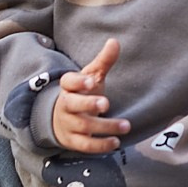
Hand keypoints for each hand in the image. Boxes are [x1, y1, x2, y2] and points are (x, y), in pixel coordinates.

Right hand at [51, 38, 128, 152]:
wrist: (62, 119)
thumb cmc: (81, 94)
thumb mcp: (91, 77)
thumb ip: (103, 61)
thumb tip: (114, 41)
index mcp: (69, 86)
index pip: (68, 82)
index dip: (79, 82)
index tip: (92, 81)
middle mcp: (66, 105)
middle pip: (73, 105)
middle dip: (88, 104)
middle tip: (106, 103)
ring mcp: (68, 124)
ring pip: (83, 126)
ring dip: (105, 126)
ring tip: (125, 125)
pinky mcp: (73, 141)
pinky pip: (85, 145)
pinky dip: (100, 145)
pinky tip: (116, 142)